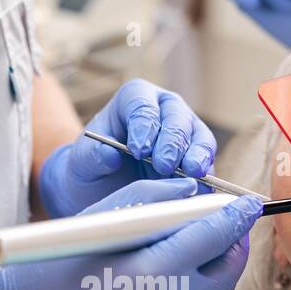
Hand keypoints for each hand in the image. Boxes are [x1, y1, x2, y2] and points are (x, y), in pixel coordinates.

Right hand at [0, 180, 262, 289]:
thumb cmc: (58, 263)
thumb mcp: (102, 218)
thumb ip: (152, 199)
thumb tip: (192, 191)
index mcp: (154, 270)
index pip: (213, 236)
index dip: (236, 217)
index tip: (248, 204)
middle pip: (226, 268)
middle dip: (234, 241)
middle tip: (231, 220)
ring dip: (223, 266)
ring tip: (215, 242)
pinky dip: (207, 289)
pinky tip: (194, 271)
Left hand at [37, 80, 215, 219]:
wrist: (104, 189)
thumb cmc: (93, 166)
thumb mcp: (82, 161)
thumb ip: (92, 155)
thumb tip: (110, 155)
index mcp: (136, 99)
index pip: (143, 105)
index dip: (144, 125)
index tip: (138, 150)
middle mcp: (165, 110)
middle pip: (177, 118)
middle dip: (172, 142)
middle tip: (164, 165)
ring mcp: (186, 134)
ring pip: (200, 138)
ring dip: (198, 156)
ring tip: (192, 174)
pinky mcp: (198, 159)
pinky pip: (208, 165)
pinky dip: (206, 178)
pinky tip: (201, 190)